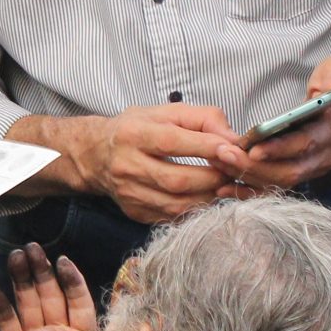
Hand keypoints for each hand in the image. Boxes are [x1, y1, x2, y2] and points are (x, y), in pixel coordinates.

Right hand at [0, 245, 97, 330]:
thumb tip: (150, 320)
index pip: (78, 301)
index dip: (70, 281)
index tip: (62, 261)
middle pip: (50, 296)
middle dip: (41, 272)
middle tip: (31, 249)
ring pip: (28, 304)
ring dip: (21, 280)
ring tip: (15, 258)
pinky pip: (8, 326)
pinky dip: (0, 308)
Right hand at [66, 104, 241, 224]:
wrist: (96, 155)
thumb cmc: (137, 129)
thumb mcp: (165, 112)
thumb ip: (202, 118)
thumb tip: (233, 139)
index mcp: (133, 134)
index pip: (173, 143)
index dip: (206, 148)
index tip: (233, 150)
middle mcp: (127, 166)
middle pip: (177, 180)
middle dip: (213, 178)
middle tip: (234, 172)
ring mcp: (129, 193)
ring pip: (176, 204)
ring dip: (209, 197)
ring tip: (225, 186)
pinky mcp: (135, 212)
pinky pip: (172, 217)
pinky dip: (195, 209)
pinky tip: (207, 198)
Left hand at [213, 57, 330, 195]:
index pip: (305, 143)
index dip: (279, 149)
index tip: (252, 148)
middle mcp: (326, 154)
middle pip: (289, 170)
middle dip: (255, 167)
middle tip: (223, 156)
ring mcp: (316, 167)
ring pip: (281, 182)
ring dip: (249, 176)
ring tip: (219, 164)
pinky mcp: (304, 173)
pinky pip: (276, 187)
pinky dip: (251, 190)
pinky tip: (225, 187)